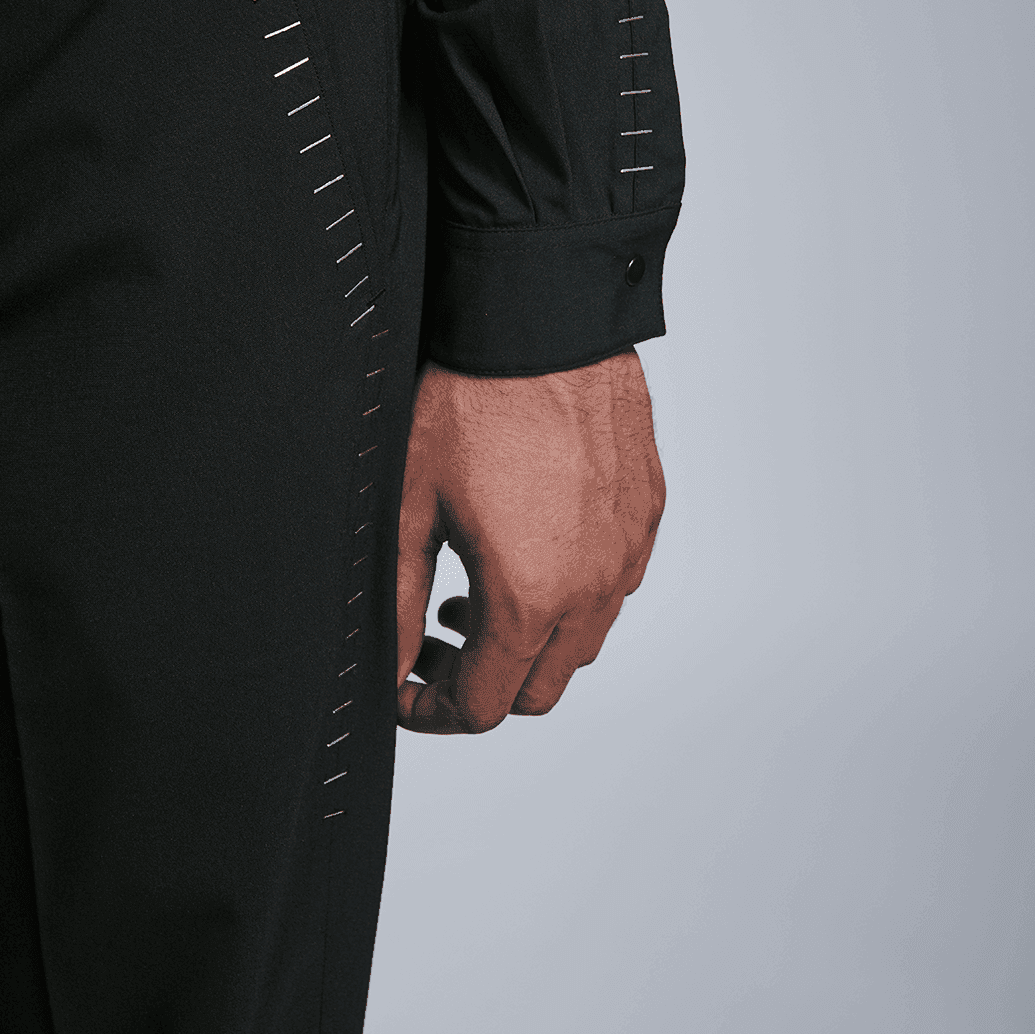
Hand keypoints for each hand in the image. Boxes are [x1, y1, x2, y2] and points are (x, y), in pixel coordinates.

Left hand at [395, 350, 664, 732]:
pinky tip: (531, 545)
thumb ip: (399, 604)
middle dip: (481, 683)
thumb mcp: (410, 508)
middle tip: (435, 639)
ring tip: (476, 589)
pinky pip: (614, 584)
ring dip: (530, 640)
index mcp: (528, 598)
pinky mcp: (645, 511)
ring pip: (584, 642)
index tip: (404, 687)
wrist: (540, 321)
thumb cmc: (469, 403)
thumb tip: (389, 666)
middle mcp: (592, 587)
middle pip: (539, 690)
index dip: (433, 712)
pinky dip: (571, 593)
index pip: (485, 707)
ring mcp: (626, 549)